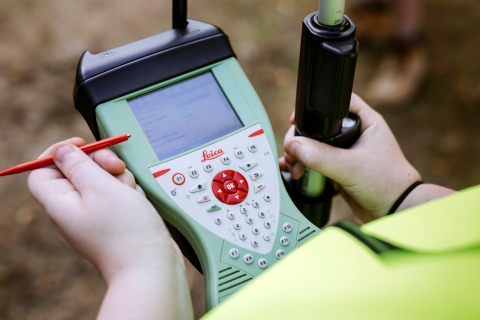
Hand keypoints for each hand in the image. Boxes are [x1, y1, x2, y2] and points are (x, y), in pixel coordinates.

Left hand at [28, 138, 192, 319]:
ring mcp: (95, 216)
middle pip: (76, 171)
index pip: (42, 170)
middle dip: (98, 162)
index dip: (58, 152)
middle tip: (115, 167)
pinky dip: (128, 192)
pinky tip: (137, 202)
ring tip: (129, 192)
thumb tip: (61, 150)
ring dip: (117, 178)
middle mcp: (74, 210)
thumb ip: (79, 165)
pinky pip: (117, 194)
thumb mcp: (101, 188)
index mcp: (60, 203)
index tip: (82, 144)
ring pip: (101, 180)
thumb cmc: (126, 231)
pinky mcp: (115, 220)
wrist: (152, 266)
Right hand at [280, 93, 422, 221]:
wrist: (394, 213)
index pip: (337, 104)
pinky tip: (295, 171)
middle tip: (292, 150)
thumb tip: (293, 145)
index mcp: (365, 123)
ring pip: (315, 145)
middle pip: (319, 126)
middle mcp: (355, 134)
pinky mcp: (339, 169)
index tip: (296, 120)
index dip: (316, 108)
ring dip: (300, 154)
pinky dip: (304, 165)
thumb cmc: (387, 184)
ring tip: (293, 165)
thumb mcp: (350, 167)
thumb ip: (320, 156)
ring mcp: (346, 152)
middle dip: (301, 138)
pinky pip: (316, 162)